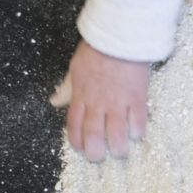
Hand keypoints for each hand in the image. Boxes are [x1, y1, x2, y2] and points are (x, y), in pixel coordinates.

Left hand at [50, 40, 149, 161]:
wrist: (121, 35)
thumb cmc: (97, 49)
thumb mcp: (75, 67)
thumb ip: (67, 88)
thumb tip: (55, 101)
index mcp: (80, 95)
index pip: (74, 126)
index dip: (76, 141)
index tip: (81, 148)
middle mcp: (97, 103)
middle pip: (93, 136)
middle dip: (95, 153)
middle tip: (99, 157)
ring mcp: (118, 102)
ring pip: (116, 135)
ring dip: (117, 148)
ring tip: (119, 152)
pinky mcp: (137, 98)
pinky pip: (138, 122)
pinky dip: (137, 132)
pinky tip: (136, 135)